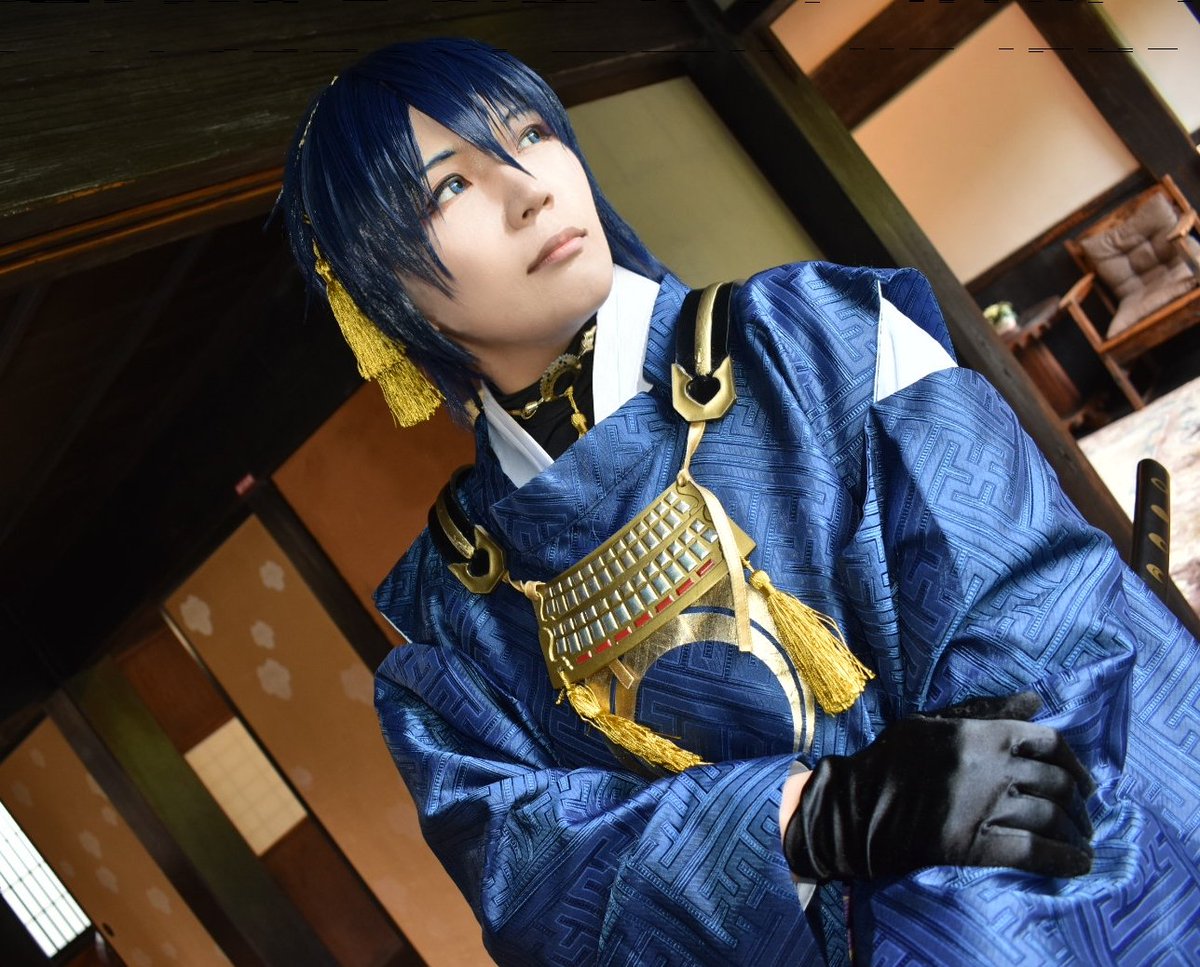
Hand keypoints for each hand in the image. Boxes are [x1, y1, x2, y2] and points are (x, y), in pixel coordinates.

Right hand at [783, 692, 1094, 879]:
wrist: (856, 808)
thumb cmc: (893, 759)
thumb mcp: (934, 723)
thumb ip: (987, 711)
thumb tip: (1036, 699)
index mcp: (979, 734)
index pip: (1047, 741)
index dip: (1074, 762)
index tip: (1083, 782)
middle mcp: (988, 768)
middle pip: (1055, 781)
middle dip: (1078, 803)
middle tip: (1083, 817)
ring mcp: (982, 807)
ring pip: (1048, 817)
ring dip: (1074, 833)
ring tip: (1082, 843)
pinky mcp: (974, 844)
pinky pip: (1033, 852)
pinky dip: (1063, 861)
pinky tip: (1078, 866)